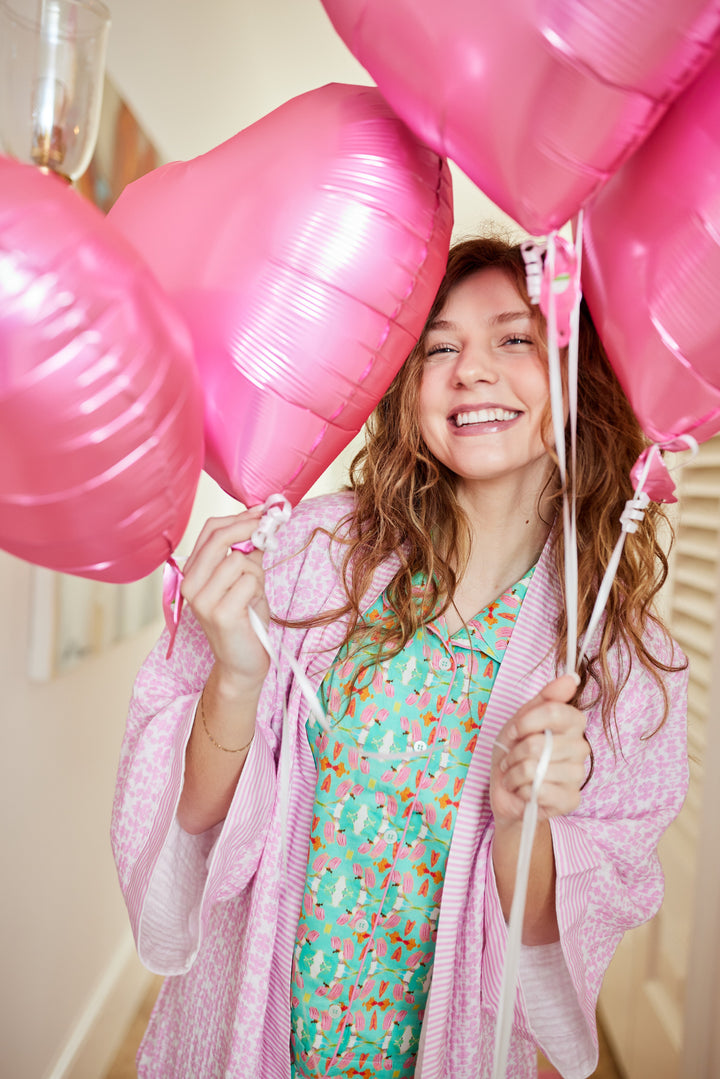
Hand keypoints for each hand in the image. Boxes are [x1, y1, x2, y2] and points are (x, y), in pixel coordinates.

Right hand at [180, 509, 270, 693]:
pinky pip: (248, 581)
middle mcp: (190, 584)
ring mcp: (202, 600)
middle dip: (250, 528)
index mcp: (192, 573)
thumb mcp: (246, 580)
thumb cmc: (245, 621)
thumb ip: (248, 553)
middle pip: (219, 537)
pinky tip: (252, 607)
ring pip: (238, 561)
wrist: (243, 664)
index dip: (239, 517)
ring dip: (256, 574)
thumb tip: (263, 521)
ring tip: (253, 594)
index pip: (209, 530)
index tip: (262, 511)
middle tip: (270, 526)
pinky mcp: (219, 613)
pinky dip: (258, 590)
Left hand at [490, 674, 589, 826]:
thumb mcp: (521, 719)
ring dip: (514, 774)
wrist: (508, 792)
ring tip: (516, 776)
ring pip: (534, 768)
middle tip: (512, 759)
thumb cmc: (515, 753)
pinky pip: (538, 790)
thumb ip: (546, 698)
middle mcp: (581, 747)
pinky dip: (521, 790)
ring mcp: (578, 775)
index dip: (525, 722)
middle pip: (539, 743)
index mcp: (572, 723)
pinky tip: (525, 791)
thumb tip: (571, 677)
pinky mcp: (571, 799)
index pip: (554, 711)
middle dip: (514, 753)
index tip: (514, 731)